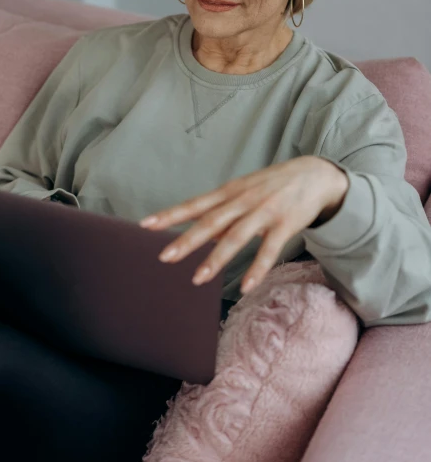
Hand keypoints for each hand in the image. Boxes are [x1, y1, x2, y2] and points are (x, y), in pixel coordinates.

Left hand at [139, 157, 348, 293]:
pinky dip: (256, 269)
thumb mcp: (244, 190)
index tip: (146, 224)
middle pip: (211, 222)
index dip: (171, 214)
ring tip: (198, 278)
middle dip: (187, 239)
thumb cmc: (273, 184)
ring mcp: (264, 212)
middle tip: (164, 256)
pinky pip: (269, 250)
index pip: (195, 204)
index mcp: (230, 192)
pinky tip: (245, 287)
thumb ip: (223, 210)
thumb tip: (203, 232)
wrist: (315, 174)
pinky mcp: (285, 224)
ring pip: (236, 237)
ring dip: (216, 258)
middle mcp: (243, 201)